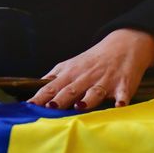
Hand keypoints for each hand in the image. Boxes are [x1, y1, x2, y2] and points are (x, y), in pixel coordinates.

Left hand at [28, 28, 153, 110]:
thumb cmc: (93, 60)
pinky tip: (119, 105)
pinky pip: (122, 94)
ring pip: (94, 92)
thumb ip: (54, 77)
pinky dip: (121, 100)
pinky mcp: (123, 85)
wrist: (123, 45)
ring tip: (80, 106)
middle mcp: (86, 77)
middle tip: (50, 108)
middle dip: (60, 99)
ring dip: (87, 99)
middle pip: (71, 90)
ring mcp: (105, 81)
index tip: (30, 106)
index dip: (41, 96)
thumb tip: (36, 88)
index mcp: (71, 73)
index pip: (52, 87)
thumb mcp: (71, 65)